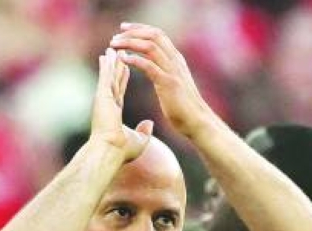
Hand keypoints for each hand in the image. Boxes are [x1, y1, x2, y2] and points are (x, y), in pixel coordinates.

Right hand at [90, 46, 152, 162]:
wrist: (110, 152)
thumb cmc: (121, 152)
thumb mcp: (138, 141)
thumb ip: (144, 131)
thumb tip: (150, 124)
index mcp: (114, 113)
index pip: (120, 91)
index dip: (123, 78)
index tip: (126, 68)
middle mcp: (107, 104)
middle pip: (114, 80)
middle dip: (117, 65)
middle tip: (118, 51)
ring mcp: (103, 100)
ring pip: (109, 75)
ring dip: (111, 61)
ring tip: (113, 48)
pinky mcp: (101, 97)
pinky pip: (106, 76)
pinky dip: (108, 65)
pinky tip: (109, 54)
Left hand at [110, 24, 209, 141]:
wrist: (197, 122)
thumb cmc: (184, 108)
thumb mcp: (174, 84)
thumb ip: (166, 73)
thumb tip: (156, 70)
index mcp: (175, 59)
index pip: (158, 34)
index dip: (140, 28)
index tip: (124, 29)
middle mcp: (175, 60)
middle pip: (153, 35)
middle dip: (133, 32)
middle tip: (116, 35)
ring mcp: (172, 71)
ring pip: (149, 46)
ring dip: (130, 43)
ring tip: (114, 45)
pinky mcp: (168, 83)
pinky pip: (149, 66)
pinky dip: (134, 60)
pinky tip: (122, 59)